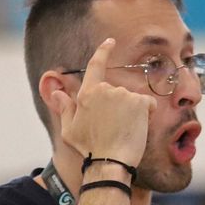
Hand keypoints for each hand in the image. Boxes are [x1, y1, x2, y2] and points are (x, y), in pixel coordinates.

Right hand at [52, 38, 154, 167]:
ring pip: (132, 100)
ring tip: (123, 132)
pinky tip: (138, 128)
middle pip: (117, 92)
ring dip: (132, 113)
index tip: (110, 41)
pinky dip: (147, 114)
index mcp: (87, 93)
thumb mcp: (69, 130)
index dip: (103, 51)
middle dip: (118, 107)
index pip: (96, 65)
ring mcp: (124, 95)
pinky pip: (148, 105)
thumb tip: (56, 92)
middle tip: (113, 129)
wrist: (109, 162)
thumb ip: (65, 108)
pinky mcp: (140, 103)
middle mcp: (106, 90)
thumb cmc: (89, 149)